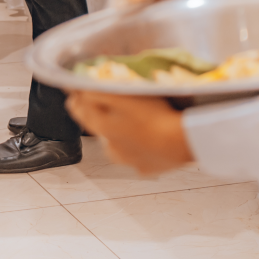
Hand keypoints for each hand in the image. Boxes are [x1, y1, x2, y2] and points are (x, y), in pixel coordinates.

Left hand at [66, 92, 193, 174]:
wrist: (183, 142)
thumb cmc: (154, 115)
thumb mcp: (122, 96)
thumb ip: (96, 93)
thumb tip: (77, 90)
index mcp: (102, 128)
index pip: (79, 111)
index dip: (76, 99)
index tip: (75, 92)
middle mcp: (111, 148)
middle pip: (98, 129)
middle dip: (99, 116)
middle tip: (109, 104)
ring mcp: (129, 161)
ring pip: (117, 145)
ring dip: (120, 134)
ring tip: (135, 122)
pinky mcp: (147, 168)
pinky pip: (139, 156)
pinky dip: (141, 147)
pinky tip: (152, 139)